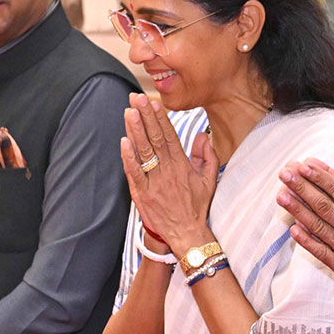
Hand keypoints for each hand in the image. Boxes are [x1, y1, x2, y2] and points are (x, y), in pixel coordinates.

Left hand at [120, 93, 216, 257]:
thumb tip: (202, 136)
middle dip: (145, 116)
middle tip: (136, 98)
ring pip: (144, 152)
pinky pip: (134, 173)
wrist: (187, 234)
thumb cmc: (197, 207)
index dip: (160, 117)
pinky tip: (123, 142)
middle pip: (155, 138)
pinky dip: (128, 158)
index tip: (153, 101)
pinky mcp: (143, 195)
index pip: (170, 136)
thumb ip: (207, 156)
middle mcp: (168, 171)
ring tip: (128, 112)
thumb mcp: (209, 180)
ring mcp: (154, 183)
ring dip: (135, 131)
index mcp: (182, 166)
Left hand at [276, 158, 333, 317]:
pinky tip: (292, 228)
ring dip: (297, 208)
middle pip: (324, 204)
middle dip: (303, 186)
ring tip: (281, 194)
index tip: (308, 164)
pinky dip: (305, 240)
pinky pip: (319, 252)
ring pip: (316, 225)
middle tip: (286, 171)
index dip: (323, 176)